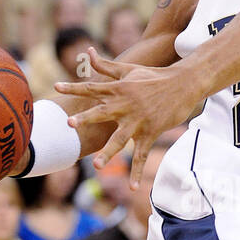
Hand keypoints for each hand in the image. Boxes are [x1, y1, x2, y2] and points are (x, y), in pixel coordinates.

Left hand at [56, 49, 196, 186]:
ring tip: (97, 166)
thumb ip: (106, 65)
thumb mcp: (129, 69)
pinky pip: (142, 156)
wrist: (183, 84)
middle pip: (102, 113)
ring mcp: (138, 121)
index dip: (73, 87)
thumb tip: (87, 51)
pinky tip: (134, 188)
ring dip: (109, 153)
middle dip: (86, 118)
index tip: (55, 87)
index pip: (92, 87)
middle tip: (70, 123)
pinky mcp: (150, 133)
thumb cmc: (154, 76)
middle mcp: (126, 105)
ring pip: (120, 139)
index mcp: (118, 89)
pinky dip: (138, 172)